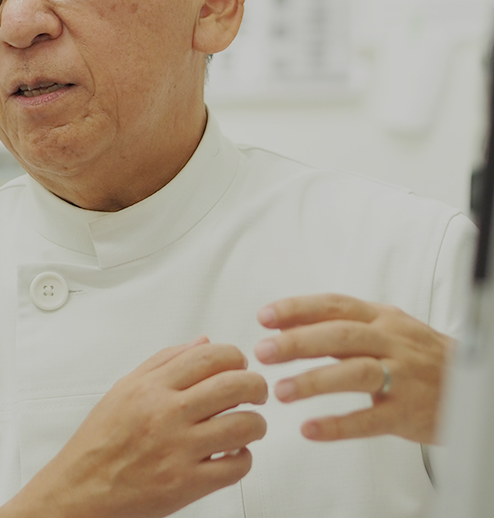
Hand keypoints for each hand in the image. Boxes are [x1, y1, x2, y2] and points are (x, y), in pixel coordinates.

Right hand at [0, 338, 267, 517]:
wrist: (82, 488)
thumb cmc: (100, 442)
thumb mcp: (124, 389)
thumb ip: (163, 362)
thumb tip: (201, 344)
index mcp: (151, 387)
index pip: (209, 357)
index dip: (234, 356)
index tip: (239, 363)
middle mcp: (167, 413)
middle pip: (233, 385)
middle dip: (256, 385)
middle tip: (255, 391)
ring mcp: (179, 449)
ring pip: (243, 425)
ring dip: (256, 423)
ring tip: (251, 423)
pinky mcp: (188, 484)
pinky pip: (235, 467)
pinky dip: (244, 458)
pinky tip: (234, 453)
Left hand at [254, 293, 453, 443]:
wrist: (470, 384)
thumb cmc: (416, 354)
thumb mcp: (383, 327)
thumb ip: (339, 325)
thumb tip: (284, 324)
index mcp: (380, 318)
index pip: (334, 305)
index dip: (298, 309)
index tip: (265, 317)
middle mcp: (391, 342)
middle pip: (340, 336)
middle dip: (298, 342)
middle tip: (263, 352)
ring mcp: (402, 377)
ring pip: (355, 373)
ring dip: (314, 381)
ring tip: (280, 391)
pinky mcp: (408, 413)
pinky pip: (371, 419)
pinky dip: (339, 425)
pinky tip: (310, 429)